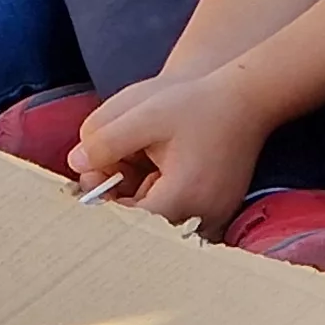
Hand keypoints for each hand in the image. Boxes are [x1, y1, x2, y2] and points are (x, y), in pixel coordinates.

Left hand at [68, 69, 273, 235]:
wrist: (249, 97)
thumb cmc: (198, 104)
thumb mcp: (144, 115)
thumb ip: (106, 140)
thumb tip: (75, 162)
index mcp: (182, 197)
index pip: (129, 222)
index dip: (103, 205)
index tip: (90, 178)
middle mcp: (202, 216)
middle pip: (145, 226)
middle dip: (118, 199)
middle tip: (100, 167)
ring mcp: (215, 216)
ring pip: (161, 222)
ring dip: (138, 199)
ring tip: (132, 161)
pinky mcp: (218, 210)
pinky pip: (179, 214)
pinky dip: (160, 197)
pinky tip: (154, 168)